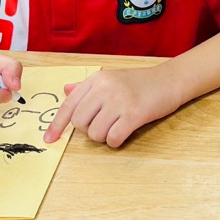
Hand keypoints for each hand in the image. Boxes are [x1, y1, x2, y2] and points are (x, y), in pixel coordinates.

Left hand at [43, 66, 182, 147]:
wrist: (170, 80)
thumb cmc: (140, 82)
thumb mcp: (111, 78)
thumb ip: (87, 87)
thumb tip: (66, 91)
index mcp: (97, 79)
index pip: (69, 105)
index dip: (57, 125)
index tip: (49, 140)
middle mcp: (105, 88)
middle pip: (80, 123)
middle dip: (89, 130)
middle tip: (104, 124)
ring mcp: (120, 100)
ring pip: (95, 133)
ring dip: (104, 136)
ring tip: (117, 125)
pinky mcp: (134, 114)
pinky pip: (113, 138)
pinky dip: (116, 141)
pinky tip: (124, 132)